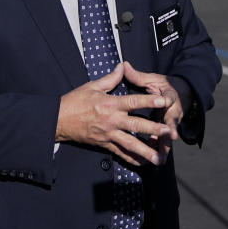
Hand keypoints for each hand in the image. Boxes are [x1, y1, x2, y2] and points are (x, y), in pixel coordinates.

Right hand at [56, 63, 172, 166]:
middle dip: (154, 129)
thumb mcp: (92, 86)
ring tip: (158, 158)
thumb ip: (111, 78)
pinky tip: (143, 163)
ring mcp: (108, 134)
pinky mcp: (104, 144)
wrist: (58, 119)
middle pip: (136, 125)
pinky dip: (131, 158)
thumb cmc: (75, 101)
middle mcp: (111, 120)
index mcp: (110, 104)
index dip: (150, 100)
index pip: (134, 102)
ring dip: (145, 151)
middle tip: (168, 132)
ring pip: (130, 144)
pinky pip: (120, 153)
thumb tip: (122, 65)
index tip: (164, 101)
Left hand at [122, 61, 182, 163]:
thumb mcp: (154, 80)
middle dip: (170, 130)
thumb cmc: (165, 86)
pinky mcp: (167, 132)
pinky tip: (154, 161)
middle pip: (171, 121)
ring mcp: (171, 123)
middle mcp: (172, 111)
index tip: (166, 102)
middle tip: (169, 136)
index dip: (166, 100)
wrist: (182, 94)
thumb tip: (123, 65)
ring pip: (167, 136)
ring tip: (161, 158)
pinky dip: (159, 151)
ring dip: (164, 147)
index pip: (168, 98)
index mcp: (169, 96)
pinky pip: (163, 143)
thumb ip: (138, 76)